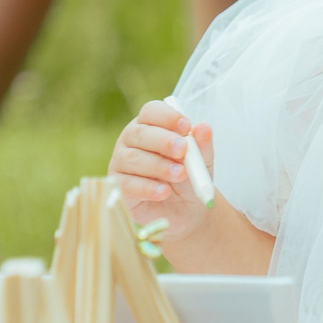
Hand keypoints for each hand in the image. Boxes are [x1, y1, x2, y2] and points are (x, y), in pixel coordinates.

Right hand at [111, 100, 220, 243]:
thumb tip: (203, 127)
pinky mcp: (119, 187)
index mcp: (150, 125)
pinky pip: (127, 184)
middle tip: (182, 150)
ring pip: (133, 158)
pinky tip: (164, 192)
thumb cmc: (189, 177)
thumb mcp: (202, 161)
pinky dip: (147, 188)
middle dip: (163, 141)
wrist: (185, 210)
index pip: (151, 111)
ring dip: (158, 166)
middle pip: (140, 133)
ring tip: (180, 175)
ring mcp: (120, 163)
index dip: (167, 117)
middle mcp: (130, 140)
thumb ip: (202, 145)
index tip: (186, 126)